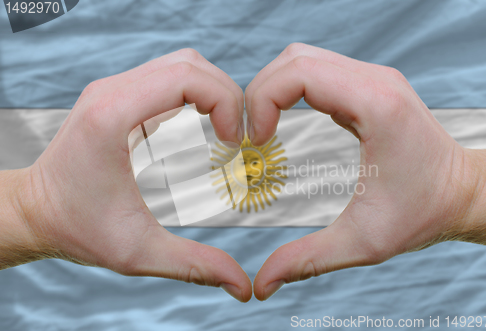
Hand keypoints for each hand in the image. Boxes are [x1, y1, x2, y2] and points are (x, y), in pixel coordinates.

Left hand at [6, 49, 251, 301]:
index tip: (235, 142)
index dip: (225, 102)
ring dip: (212, 90)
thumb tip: (242, 285)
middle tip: (238, 137)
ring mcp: (112, 89)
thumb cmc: (77, 229)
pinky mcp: (117, 96)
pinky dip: (195, 92)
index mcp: (113, 116)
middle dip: (226, 94)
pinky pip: (167, 76)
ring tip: (226, 129)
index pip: (186, 77)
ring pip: (180, 64)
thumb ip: (194, 266)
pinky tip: (204, 123)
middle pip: (189, 64)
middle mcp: (111, 92)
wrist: (34, 212)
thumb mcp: (138, 252)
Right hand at [245, 43, 485, 299]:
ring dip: (272, 88)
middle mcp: (375, 81)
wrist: (462, 193)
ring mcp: (373, 78)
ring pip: (303, 59)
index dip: (262, 100)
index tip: (255, 142)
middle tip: (249, 136)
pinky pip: (317, 70)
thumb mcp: (363, 242)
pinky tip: (283, 120)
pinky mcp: (369, 85)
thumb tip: (262, 285)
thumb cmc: (423, 213)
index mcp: (376, 106)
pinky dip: (290, 89)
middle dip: (259, 92)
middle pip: (295, 59)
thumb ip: (307, 260)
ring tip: (261, 128)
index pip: (300, 73)